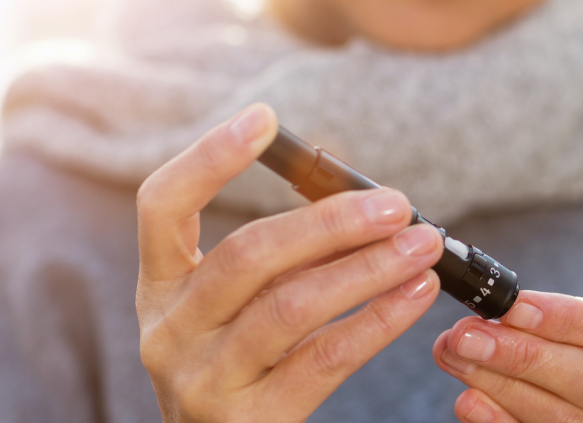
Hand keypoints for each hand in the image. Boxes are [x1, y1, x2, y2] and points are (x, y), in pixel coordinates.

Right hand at [136, 103, 444, 421]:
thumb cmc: (245, 372)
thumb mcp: (237, 312)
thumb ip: (277, 262)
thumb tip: (360, 203)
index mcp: (159, 291)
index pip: (160, 207)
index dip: (208, 158)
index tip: (265, 119)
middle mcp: (169, 332)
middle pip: (245, 256)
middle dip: (328, 221)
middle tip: (395, 203)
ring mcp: (203, 380)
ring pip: (290, 307)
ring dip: (367, 268)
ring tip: (423, 245)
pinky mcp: (249, 421)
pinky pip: (325, 360)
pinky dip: (378, 321)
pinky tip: (416, 296)